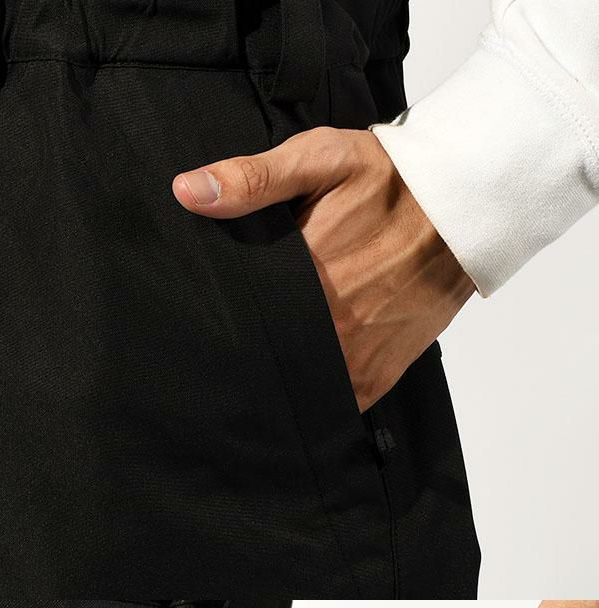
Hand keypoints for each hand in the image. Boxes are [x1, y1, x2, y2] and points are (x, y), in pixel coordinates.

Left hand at [171, 127, 474, 411]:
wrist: (465, 208)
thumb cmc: (391, 179)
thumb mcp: (318, 159)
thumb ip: (252, 179)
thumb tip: (189, 192)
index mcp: (306, 278)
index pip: (244, 318)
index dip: (221, 322)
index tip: (206, 322)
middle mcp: (331, 328)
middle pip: (268, 356)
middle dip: (248, 351)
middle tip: (228, 343)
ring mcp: (356, 357)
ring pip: (300, 384)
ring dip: (282, 376)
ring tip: (265, 362)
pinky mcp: (378, 374)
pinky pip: (335, 400)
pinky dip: (317, 394)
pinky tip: (302, 376)